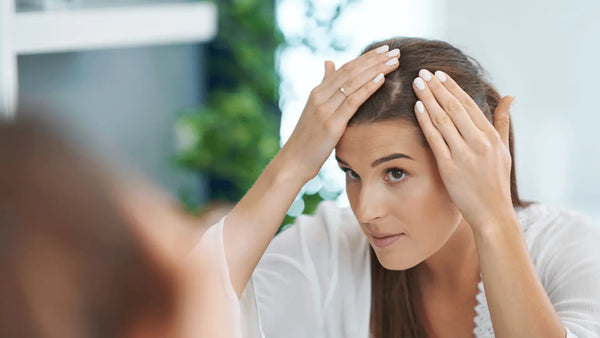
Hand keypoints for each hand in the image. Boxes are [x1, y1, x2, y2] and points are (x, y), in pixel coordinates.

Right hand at [279, 45, 400, 182]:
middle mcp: (320, 96)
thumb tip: (329, 62)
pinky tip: (382, 79)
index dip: (366, 57)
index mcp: (318, 92)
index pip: (346, 68)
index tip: (384, 49)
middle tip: (395, 51)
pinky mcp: (331, 124)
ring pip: (353, 83)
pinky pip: (352, 101)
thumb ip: (324, 86)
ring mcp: (325, 109)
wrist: (294, 161)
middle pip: (351, 71)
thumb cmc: (308, 139)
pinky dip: (368, 88)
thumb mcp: (315, 109)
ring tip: (395, 61)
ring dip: (376, 70)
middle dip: (375, 60)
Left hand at [411, 69, 515, 229]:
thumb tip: (509, 96)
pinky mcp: (450, 167)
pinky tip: (417, 107)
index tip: (439, 74)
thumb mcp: (504, 149)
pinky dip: (426, 121)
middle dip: (437, 88)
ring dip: (429, 98)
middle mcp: (479, 142)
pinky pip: (435, 139)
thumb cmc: (496, 181)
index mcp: (490, 136)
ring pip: (443, 119)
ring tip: (417, 83)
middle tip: (422, 72)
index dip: (452, 88)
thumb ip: (502, 121)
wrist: (493, 213)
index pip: (468, 104)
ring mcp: (464, 154)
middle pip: (454, 107)